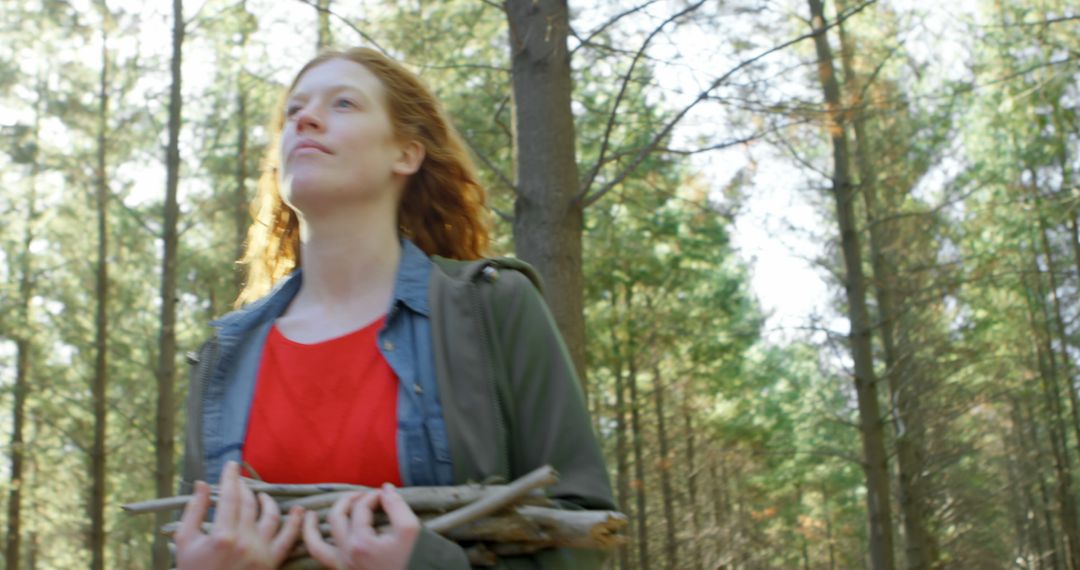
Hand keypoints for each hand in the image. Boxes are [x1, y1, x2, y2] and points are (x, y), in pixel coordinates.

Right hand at [175, 461, 304, 569]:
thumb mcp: (185, 541)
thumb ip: (194, 510)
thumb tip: (201, 483)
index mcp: (222, 536)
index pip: (229, 497)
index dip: (231, 478)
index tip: (232, 465)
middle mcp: (244, 542)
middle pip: (249, 504)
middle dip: (244, 488)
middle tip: (240, 482)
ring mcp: (261, 553)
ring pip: (271, 516)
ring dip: (268, 501)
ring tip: (261, 496)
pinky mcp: (272, 563)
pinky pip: (289, 539)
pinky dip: (296, 523)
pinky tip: (298, 511)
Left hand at [302, 482, 420, 569]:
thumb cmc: (414, 561)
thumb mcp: (411, 530)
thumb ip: (397, 506)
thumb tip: (385, 488)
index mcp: (361, 542)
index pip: (361, 509)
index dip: (373, 496)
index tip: (385, 494)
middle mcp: (347, 554)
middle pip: (337, 519)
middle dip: (347, 501)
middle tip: (360, 494)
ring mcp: (344, 566)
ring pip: (316, 545)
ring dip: (310, 528)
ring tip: (308, 515)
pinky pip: (322, 559)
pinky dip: (315, 546)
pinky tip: (318, 539)